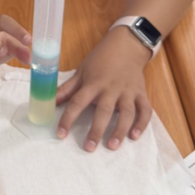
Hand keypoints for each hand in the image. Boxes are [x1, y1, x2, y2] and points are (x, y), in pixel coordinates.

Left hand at [55, 29, 152, 150]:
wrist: (126, 46)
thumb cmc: (100, 60)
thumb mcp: (81, 72)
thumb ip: (67, 89)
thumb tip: (49, 102)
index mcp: (93, 83)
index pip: (78, 102)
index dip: (68, 118)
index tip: (61, 134)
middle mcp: (111, 88)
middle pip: (103, 111)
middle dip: (96, 130)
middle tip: (89, 147)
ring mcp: (128, 92)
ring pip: (126, 113)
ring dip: (120, 130)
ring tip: (112, 146)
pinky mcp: (141, 93)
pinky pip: (145, 110)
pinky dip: (142, 123)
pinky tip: (135, 136)